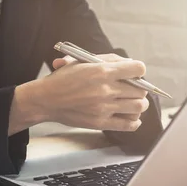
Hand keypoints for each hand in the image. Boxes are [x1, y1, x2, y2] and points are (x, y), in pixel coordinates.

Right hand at [9, 54, 149, 133]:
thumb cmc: (63, 79)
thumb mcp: (82, 61)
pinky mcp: (100, 123)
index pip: (138, 69)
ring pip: (138, 107)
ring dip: (139, 104)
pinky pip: (128, 125)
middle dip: (140, 89)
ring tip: (132, 103)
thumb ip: (107, 60)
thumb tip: (129, 64)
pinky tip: (130, 116)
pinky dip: (134, 121)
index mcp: (102, 71)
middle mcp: (106, 89)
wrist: (46, 100)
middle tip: (133, 89)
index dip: (139, 71)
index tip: (134, 74)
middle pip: (140, 90)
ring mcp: (104, 108)